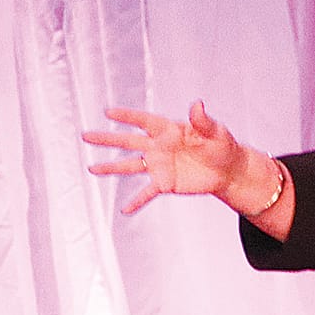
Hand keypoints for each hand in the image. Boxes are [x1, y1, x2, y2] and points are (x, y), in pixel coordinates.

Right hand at [84, 101, 249, 214]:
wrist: (227, 171)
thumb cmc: (222, 146)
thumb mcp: (215, 131)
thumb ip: (203, 121)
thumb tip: (197, 105)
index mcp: (169, 129)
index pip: (144, 121)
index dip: (127, 116)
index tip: (108, 112)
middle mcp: (159, 146)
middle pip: (128, 141)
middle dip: (107, 139)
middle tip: (86, 136)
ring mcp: (160, 165)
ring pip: (130, 166)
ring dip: (111, 168)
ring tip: (92, 169)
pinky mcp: (165, 183)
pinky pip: (147, 193)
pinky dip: (137, 201)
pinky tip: (125, 209)